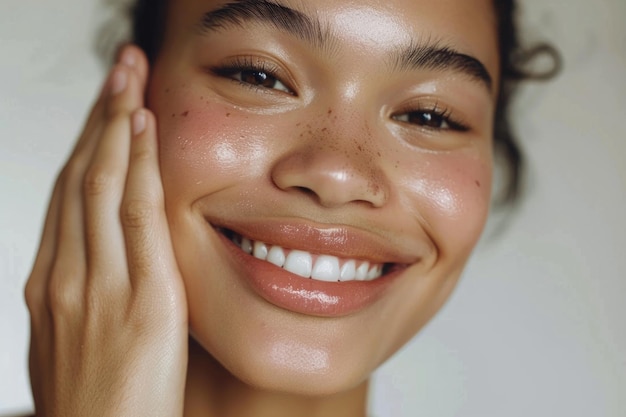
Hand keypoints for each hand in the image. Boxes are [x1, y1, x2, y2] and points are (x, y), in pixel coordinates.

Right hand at [24, 45, 187, 416]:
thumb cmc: (97, 409)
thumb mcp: (74, 345)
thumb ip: (84, 299)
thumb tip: (97, 268)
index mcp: (52, 286)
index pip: (67, 197)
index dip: (87, 144)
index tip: (105, 108)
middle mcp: (66, 276)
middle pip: (78, 177)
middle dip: (97, 116)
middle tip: (116, 68)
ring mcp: (98, 286)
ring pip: (99, 184)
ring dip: (114, 124)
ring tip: (129, 76)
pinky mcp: (141, 300)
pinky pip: (135, 218)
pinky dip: (137, 167)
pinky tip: (143, 129)